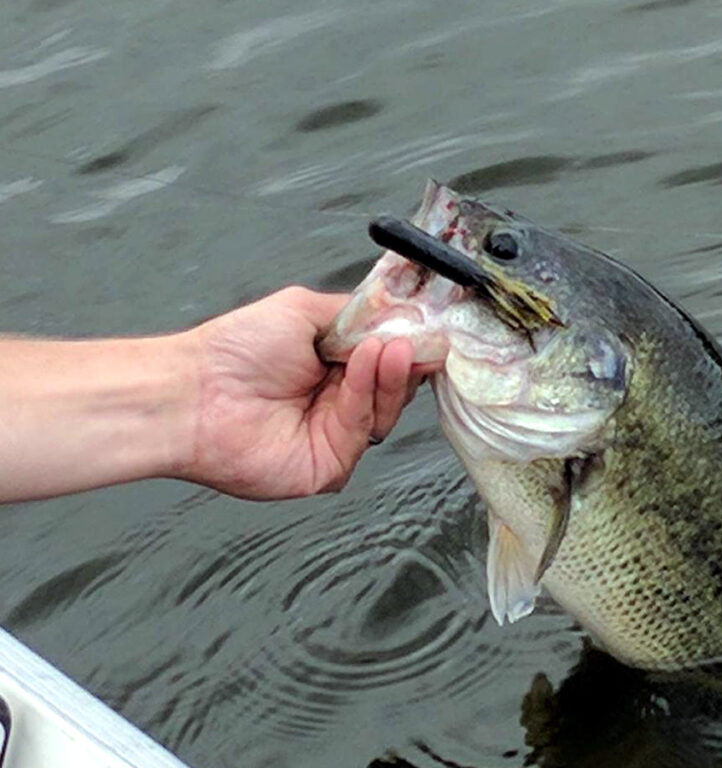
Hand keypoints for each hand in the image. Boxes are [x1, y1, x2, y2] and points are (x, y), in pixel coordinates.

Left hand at [181, 286, 429, 498]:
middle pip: (393, 388)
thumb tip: (398, 319)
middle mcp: (338, 404)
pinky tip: (358, 369)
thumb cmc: (236, 349)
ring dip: (387, 376)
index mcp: (333, 368)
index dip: (407, 346)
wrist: (194, 392)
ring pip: (384, 411)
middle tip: (406, 338)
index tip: (426, 329)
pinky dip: (364, 397)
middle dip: (403, 360)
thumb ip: (355, 315)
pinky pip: (360, 432)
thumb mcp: (304, 311)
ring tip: (382, 348)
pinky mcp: (329, 466)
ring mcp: (335, 437)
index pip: (386, 361)